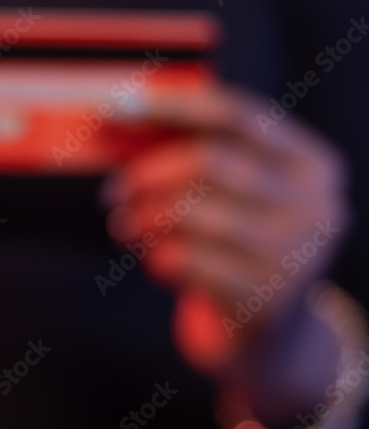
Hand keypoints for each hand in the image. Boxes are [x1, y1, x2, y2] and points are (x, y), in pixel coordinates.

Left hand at [103, 86, 349, 415]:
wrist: (268, 327)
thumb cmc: (236, 239)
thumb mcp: (232, 191)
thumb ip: (192, 149)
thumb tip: (120, 117)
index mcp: (313, 162)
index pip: (237, 114)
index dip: (173, 106)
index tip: (117, 107)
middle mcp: (317, 204)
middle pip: (210, 160)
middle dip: (149, 171)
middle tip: (114, 189)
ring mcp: (298, 254)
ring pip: (195, 212)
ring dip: (145, 216)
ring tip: (125, 225)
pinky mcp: (268, 297)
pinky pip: (190, 259)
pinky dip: (158, 254)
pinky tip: (153, 258)